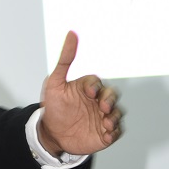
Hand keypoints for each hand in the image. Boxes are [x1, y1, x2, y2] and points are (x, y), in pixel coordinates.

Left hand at [38, 31, 122, 156]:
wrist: (51, 133)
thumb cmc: (53, 107)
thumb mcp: (54, 82)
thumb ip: (65, 59)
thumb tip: (72, 33)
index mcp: (87, 88)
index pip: (97, 83)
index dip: (95, 87)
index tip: (89, 93)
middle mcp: (98, 101)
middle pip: (112, 95)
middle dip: (109, 100)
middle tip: (102, 107)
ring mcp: (103, 117)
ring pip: (117, 113)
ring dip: (114, 117)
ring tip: (106, 123)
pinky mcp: (105, 133)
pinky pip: (116, 131)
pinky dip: (114, 132)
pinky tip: (106, 135)